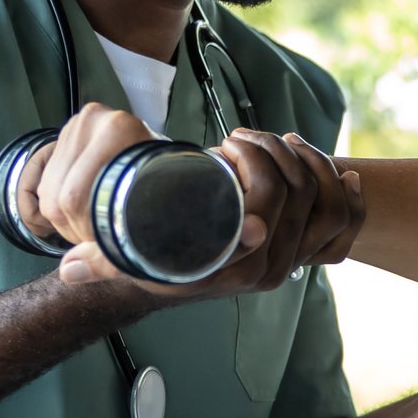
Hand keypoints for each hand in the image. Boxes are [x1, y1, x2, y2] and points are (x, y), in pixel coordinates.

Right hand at [32, 104, 352, 298]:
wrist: (180, 280)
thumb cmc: (153, 262)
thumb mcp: (129, 262)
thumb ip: (101, 263)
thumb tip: (71, 266)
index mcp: (239, 267)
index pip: (268, 209)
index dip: (257, 169)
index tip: (225, 146)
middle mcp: (273, 267)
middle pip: (297, 192)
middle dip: (267, 152)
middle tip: (233, 138)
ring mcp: (295, 259)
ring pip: (321, 197)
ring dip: (297, 159)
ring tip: (257, 143)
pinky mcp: (309, 248)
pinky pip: (346, 219)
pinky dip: (345, 189)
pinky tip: (331, 163)